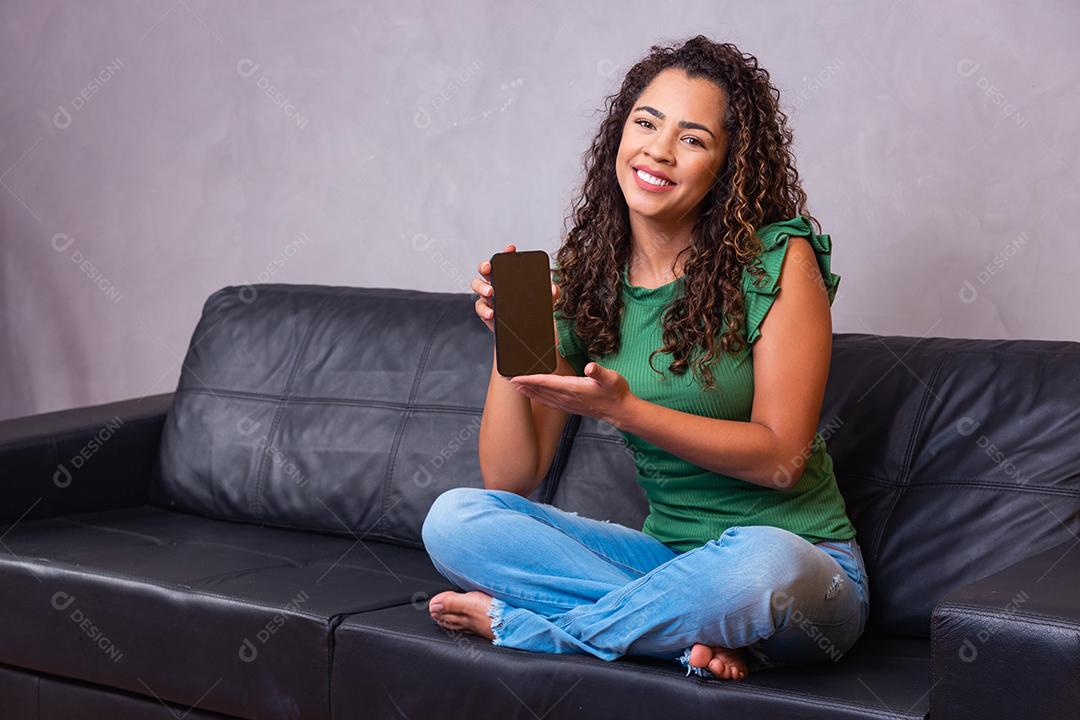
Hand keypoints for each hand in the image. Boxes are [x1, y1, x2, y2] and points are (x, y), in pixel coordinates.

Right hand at [472, 244, 560, 341]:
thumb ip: (552, 293)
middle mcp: (496, 284)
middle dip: (485, 266)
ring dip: (481, 287)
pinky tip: (492, 313)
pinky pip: (480, 308)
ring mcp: (489, 298)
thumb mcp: (546, 301)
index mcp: (510, 278)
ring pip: (477, 287)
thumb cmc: (534, 312)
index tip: (511, 248)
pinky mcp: (487, 313)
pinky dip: (484, 310)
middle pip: (485, 270)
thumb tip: (552, 288)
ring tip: (490, 292)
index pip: (507, 261)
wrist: (530, 333)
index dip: (507, 253)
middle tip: (489, 269)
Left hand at [509, 361, 634, 427]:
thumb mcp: (611, 379)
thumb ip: (599, 373)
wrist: (620, 411)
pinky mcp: (569, 406)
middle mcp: (566, 397)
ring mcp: (567, 403)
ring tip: (513, 386)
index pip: (546, 383)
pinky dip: (537, 397)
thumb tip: (591, 368)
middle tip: (505, 378)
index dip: (529, 379)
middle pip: (538, 390)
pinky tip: (532, 395)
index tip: (514, 377)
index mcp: (573, 388)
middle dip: (522, 384)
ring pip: (541, 397)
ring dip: (527, 391)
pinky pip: (548, 402)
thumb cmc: (616, 393)